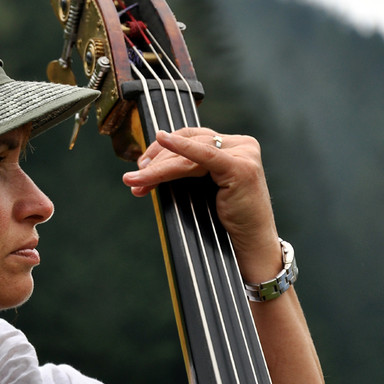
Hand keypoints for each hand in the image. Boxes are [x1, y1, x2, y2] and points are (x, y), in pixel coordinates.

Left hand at [121, 128, 281, 282]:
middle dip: (157, 161)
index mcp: (233, 145)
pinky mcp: (241, 168)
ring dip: (159, 167)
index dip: (163, 146)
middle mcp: (241, 145)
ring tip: (136, 179)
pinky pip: (205, 155)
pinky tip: (163, 140)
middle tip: (133, 177)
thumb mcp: (200, 189)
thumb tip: (146, 164)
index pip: (192, 136)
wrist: (249, 247)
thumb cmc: (225, 221)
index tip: (140, 164)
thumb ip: (184, 171)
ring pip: (191, 153)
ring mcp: (244, 154)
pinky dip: (182, 148)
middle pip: (189, 142)